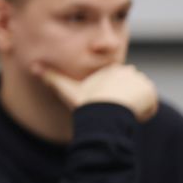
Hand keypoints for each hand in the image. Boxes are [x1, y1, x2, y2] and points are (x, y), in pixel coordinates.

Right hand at [36, 62, 158, 122]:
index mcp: (112, 69)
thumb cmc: (85, 101)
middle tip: (112, 108)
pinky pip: (150, 105)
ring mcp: (141, 82)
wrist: (103, 113)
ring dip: (134, 104)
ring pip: (140, 95)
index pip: (116, 80)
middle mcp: (129, 71)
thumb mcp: (65, 88)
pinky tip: (131, 116)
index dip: (111, 93)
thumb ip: (50, 77)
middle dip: (124, 97)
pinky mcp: (151, 94)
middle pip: (129, 87)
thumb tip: (31, 65)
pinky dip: (144, 112)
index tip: (104, 101)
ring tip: (121, 113)